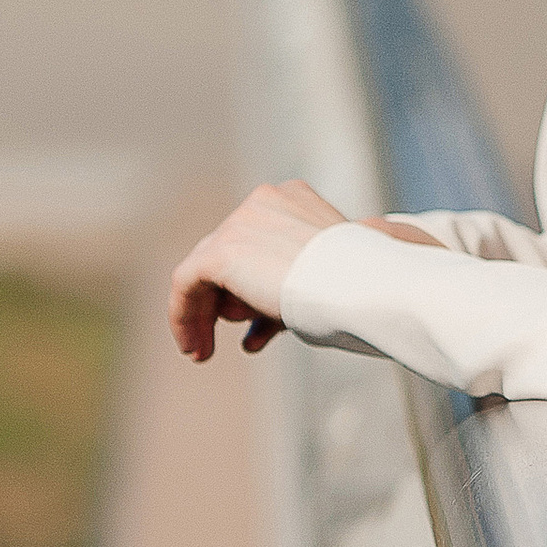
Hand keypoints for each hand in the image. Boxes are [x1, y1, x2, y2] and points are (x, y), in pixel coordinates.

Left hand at [170, 177, 345, 360]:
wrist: (361, 283)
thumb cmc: (361, 286)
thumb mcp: (329, 276)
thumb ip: (293, 285)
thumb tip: (265, 318)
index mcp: (294, 199)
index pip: (258, 243)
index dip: (252, 285)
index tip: (253, 322)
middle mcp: (263, 202)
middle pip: (231, 255)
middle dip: (228, 298)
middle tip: (229, 333)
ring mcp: (240, 223)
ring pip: (206, 269)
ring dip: (205, 311)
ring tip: (205, 348)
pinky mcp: (222, 252)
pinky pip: (186, 282)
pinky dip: (184, 316)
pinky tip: (193, 347)